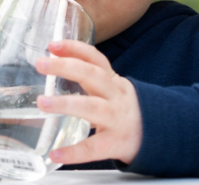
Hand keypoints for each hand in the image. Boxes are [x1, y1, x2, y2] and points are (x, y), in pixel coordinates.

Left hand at [36, 40, 141, 166]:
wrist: (158, 136)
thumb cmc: (122, 109)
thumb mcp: (110, 88)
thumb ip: (86, 78)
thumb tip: (50, 66)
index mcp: (111, 80)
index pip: (94, 58)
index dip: (75, 48)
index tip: (52, 44)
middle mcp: (115, 95)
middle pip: (92, 75)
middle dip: (65, 67)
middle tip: (41, 64)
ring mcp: (116, 118)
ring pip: (92, 107)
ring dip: (66, 104)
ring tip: (42, 103)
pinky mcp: (116, 143)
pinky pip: (94, 147)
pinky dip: (74, 152)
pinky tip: (56, 153)